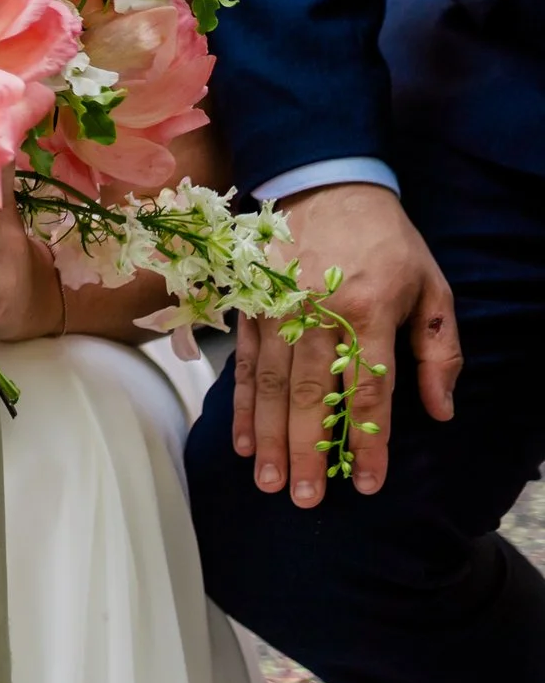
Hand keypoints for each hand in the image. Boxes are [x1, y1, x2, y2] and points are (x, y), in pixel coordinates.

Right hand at [232, 183, 458, 506]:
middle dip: (305, 452)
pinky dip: (241, 407)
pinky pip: (244, 366)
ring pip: (269, 387)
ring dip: (268, 439)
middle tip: (302, 499)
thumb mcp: (431, 287)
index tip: (367, 483)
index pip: (368, 389)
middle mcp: (317, 314)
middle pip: (309, 396)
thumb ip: (437, 350)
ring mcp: (277, 311)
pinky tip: (243, 442)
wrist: (324, 184)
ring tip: (268, 481)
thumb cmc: (385, 241)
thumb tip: (441, 409)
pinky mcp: (249, 308)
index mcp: (370, 310)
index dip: (368, 440)